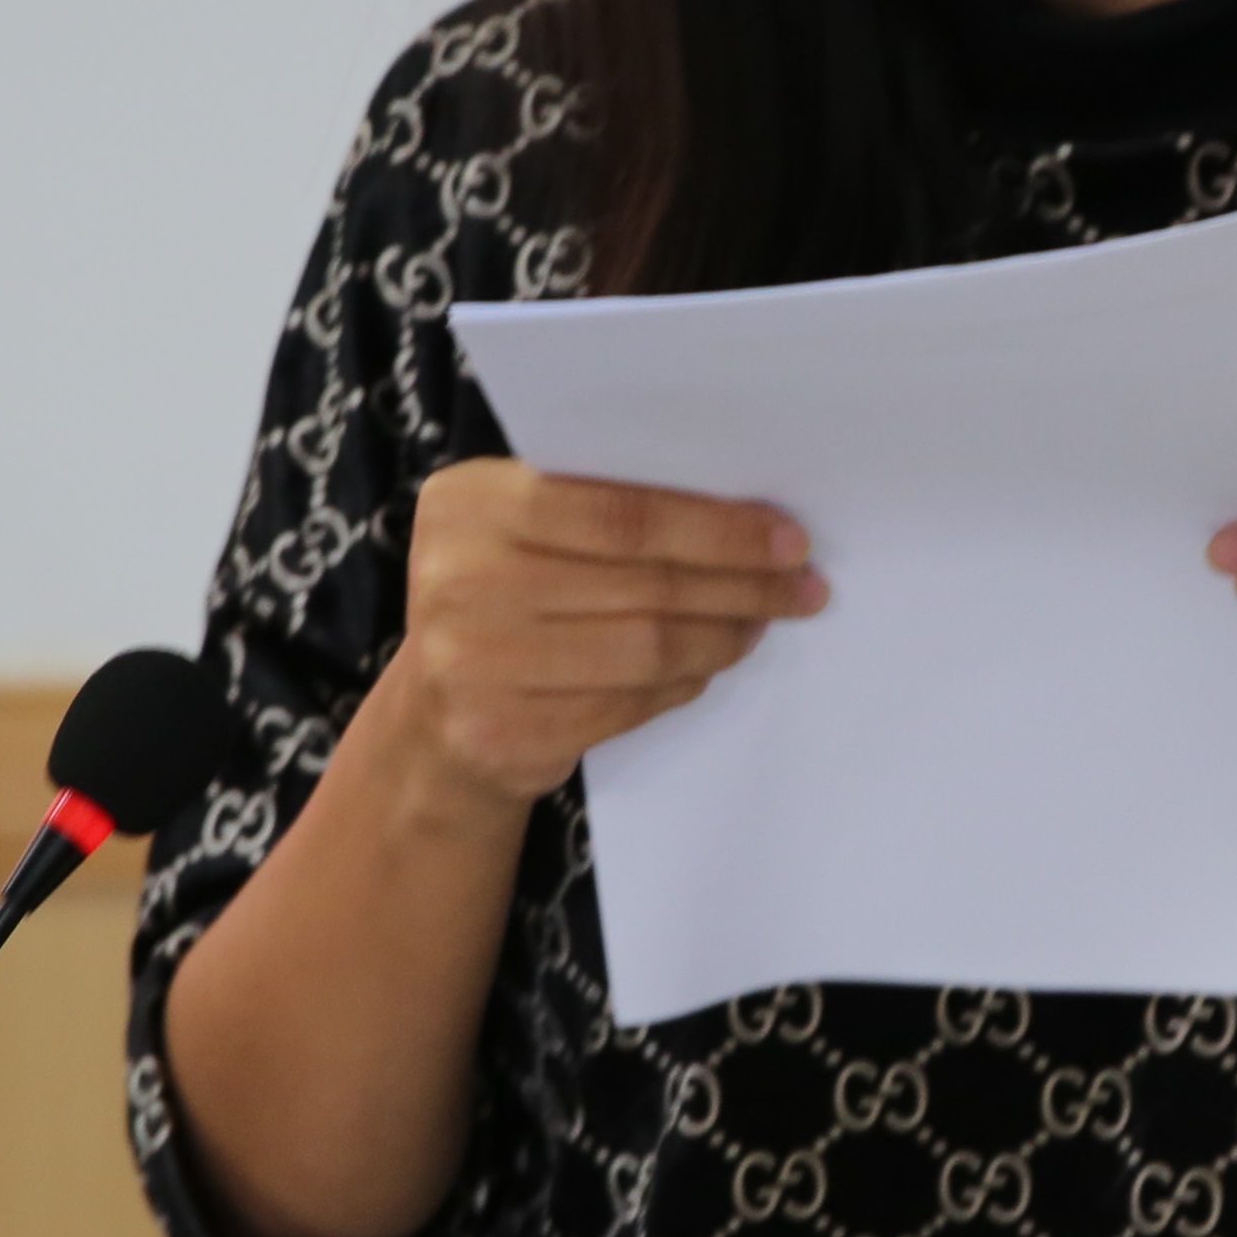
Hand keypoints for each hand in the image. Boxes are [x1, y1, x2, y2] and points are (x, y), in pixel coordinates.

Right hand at [393, 458, 824, 807]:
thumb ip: (602, 502)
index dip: (717, 529)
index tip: (788, 537)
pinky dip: (685, 682)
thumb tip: (746, 512)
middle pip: (644, 583)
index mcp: (470, 504)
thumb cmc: (503, 591)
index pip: (621, 514)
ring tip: (763, 622)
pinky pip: (628, 703)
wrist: (434, 711)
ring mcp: (475, 666)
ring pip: (646, 647)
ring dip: (723, 635)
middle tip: (802, 584)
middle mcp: (461, 581)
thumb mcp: (522, 525)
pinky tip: (712, 663)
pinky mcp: (504, 734)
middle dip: (741, 583)